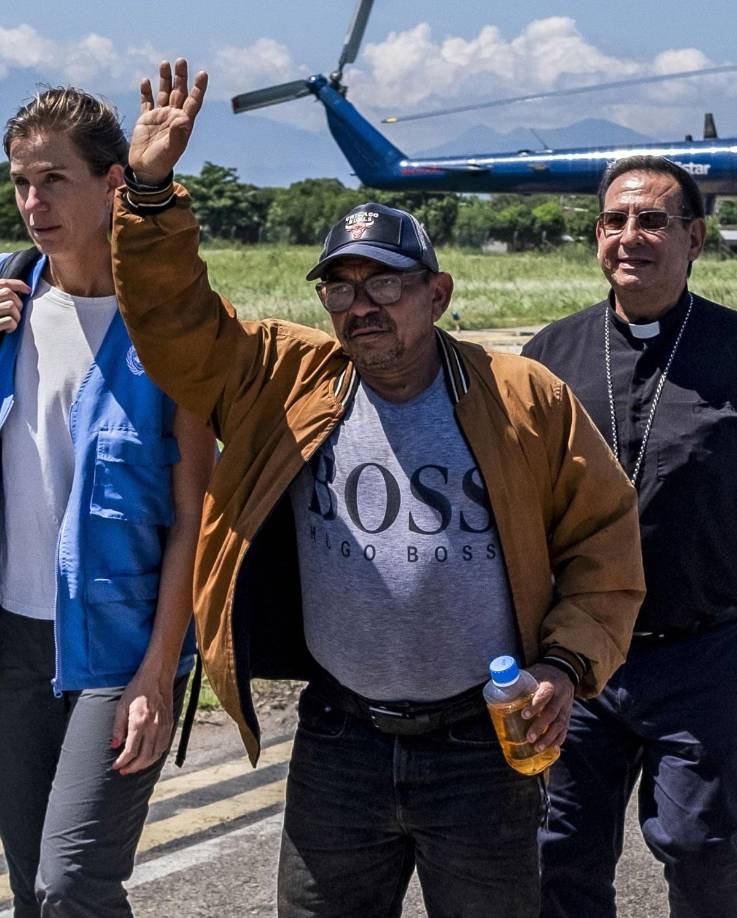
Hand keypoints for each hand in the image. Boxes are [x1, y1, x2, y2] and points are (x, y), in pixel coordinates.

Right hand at [0, 279, 29, 332]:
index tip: (28, 290)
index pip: (2, 283)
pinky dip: (13, 326)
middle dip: (18, 303)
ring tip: (12, 322)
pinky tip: (8, 330)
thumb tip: (23, 292)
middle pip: (8, 293)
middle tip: (17, 313)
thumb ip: (2, 298)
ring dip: (16, 316)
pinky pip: (10, 321)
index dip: (18, 285)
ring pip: (11, 306)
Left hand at [110, 666, 174, 774]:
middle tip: (123, 770)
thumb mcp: (122, 706)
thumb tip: (114, 746)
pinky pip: (164, 746)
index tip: (115, 766)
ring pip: (156, 754)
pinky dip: (156, 755)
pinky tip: (148, 756)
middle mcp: (153, 727)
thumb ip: (118, 727)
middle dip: (132, 767)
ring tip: (134, 766)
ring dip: (144, 764)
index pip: (130, 751)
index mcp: (139, 722)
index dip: (122, 762)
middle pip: (144, 757)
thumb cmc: (137, 689)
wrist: (157, 676)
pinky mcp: (170, 724)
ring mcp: (163, 726)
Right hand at [129, 59, 207, 184]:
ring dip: (164, 79)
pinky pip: (147, 102)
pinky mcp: (145, 120)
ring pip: (163, 93)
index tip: (203, 74)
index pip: (193, 102)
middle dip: (180, 77)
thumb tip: (184, 118)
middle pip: (179, 93)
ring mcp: (159, 117)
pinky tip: (146, 81)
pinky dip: (146, 92)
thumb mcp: (171, 149)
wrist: (146, 171)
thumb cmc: (162, 163)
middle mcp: (172, 117)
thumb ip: (177, 133)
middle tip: (181, 61)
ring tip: (165, 63)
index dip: (198, 88)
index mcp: (183, 124)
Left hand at [521, 663, 575, 751]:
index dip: (535, 706)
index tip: (524, 715)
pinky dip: (559, 739)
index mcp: (550, 684)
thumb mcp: (532, 672)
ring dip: (549, 737)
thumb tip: (498, 685)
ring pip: (560, 724)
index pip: (544, 695)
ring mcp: (566, 706)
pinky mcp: (568, 714)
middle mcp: (560, 696)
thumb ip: (518, 680)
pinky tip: (552, 748)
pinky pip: (565, 728)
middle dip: (540, 727)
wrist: (563, 670)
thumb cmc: (542, 673)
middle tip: (529, 738)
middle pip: (552, 713)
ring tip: (538, 747)